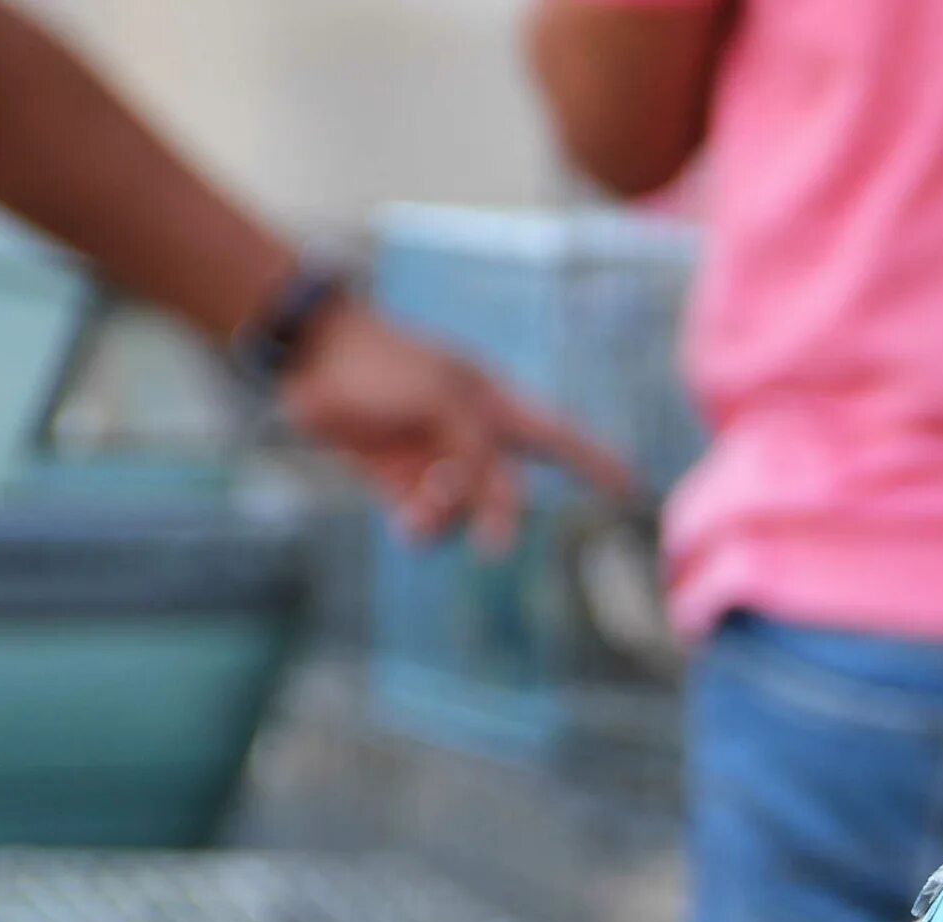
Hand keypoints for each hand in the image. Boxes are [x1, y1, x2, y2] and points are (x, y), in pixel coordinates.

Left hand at [276, 301, 634, 549]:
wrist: (310, 359)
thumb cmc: (386, 364)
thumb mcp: (446, 402)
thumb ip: (479, 457)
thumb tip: (498, 517)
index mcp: (497, 406)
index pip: (561, 439)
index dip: (597, 465)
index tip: (632, 489)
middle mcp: (473, 440)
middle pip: (509, 494)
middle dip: (502, 515)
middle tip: (495, 540)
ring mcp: (436, 463)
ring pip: (466, 515)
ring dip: (451, 515)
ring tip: (423, 497)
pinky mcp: (399, 483)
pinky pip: (426, 523)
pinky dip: (422, 528)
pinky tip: (406, 519)